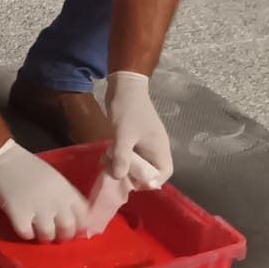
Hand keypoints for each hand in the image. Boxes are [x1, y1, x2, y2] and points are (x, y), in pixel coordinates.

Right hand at [0, 139, 87, 241]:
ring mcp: (37, 208)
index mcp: (65, 189)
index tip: (73, 228)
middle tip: (54, 233)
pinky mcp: (18, 214)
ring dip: (44, 236)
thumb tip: (71, 218)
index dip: (79, 225)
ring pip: (48, 235)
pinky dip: (26, 233)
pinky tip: (23, 226)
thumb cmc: (27, 166)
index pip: (83, 215)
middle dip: (62, 235)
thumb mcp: (54, 178)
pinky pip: (27, 234)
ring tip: (37, 230)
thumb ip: (64, 196)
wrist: (1, 158)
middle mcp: (55, 200)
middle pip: (68, 229)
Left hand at [103, 72, 170, 188]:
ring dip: (122, 165)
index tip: (133, 182)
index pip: (163, 172)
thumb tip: (118, 177)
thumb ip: (121, 157)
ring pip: (136, 162)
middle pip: (148, 170)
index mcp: (159, 148)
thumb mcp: (123, 135)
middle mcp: (155, 147)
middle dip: (131, 174)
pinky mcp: (134, 137)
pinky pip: (129, 153)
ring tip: (106, 164)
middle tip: (115, 173)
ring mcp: (144, 142)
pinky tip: (104, 155)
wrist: (125, 86)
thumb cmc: (128, 110)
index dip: (150, 181)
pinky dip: (118, 156)